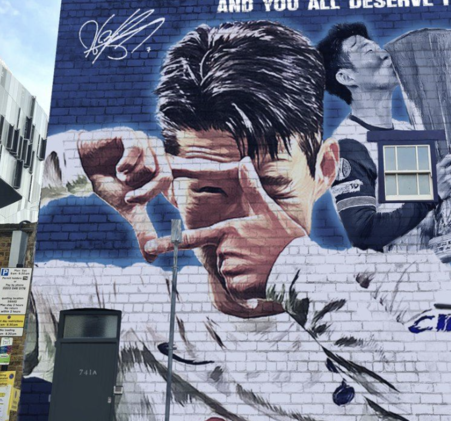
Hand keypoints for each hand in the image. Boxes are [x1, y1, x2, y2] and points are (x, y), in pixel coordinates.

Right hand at [77, 128, 171, 260]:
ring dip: (130, 178)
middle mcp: (157, 155)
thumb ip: (143, 230)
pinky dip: (125, 164)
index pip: (178, 181)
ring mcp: (145, 142)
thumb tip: (152, 259)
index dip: (181, 193)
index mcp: (161, 170)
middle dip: (146, 193)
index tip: (178, 207)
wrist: (83, 166)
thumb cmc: (109, 184)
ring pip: (148, 166)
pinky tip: (117, 168)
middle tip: (130, 199)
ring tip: (119, 176)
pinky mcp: (131, 134)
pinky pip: (137, 149)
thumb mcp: (128, 209)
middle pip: (165, 177)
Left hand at [145, 157, 306, 305]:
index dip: (171, 242)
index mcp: (228, 230)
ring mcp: (230, 268)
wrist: (300, 267)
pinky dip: (245, 288)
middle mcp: (225, 249)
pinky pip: (234, 289)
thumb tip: (244, 161)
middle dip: (235, 257)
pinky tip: (261, 280)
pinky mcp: (238, 287)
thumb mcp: (268, 209)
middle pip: (219, 255)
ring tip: (261, 266)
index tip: (150, 246)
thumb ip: (251, 186)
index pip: (194, 237)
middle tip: (258, 254)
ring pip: (227, 273)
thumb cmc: (285, 237)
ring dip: (241, 273)